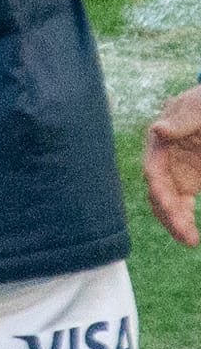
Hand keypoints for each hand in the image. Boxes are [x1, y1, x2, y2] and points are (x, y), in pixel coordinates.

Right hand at [144, 82, 200, 245]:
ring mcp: (175, 172)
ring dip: (175, 222)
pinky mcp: (187, 181)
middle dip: (169, 214)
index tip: (166, 203)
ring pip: (167, 203)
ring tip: (189, 240)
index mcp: (160, 142)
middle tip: (185, 235)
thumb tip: (157, 129)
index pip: (153, 168)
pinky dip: (184, 219)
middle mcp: (163, 160)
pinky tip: (191, 236)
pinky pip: (181, 204)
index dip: (158, 186)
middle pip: (158, 191)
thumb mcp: (195, 108)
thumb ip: (179, 120)